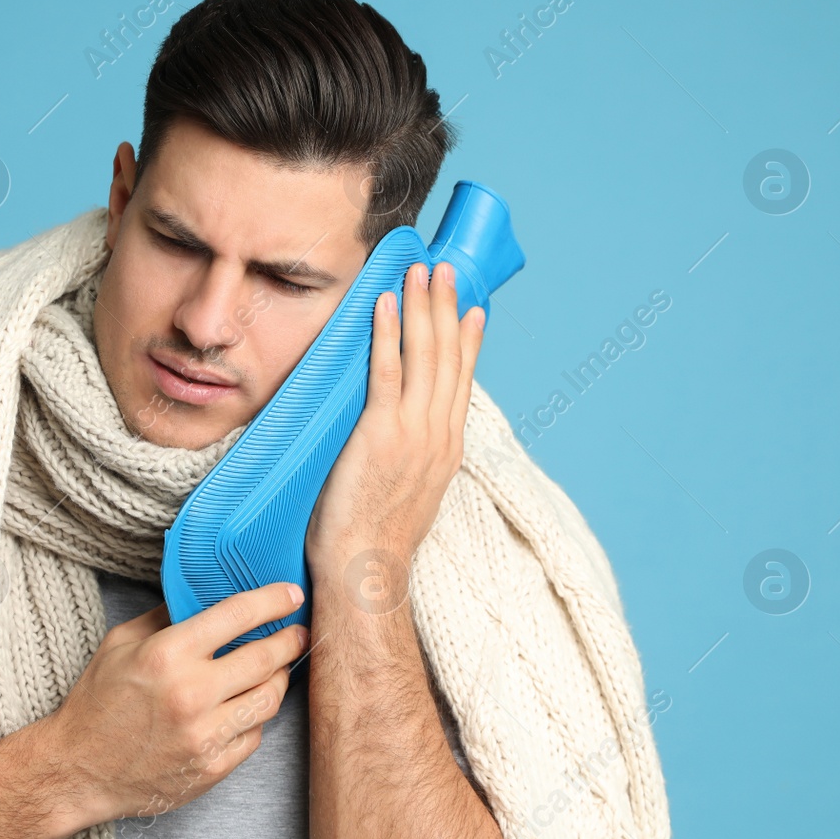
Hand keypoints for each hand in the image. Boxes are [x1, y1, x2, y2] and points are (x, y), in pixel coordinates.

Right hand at [39, 582, 307, 827]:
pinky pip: (254, 735)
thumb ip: (165, 616)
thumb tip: (204, 594)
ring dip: (280, 679)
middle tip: (298, 633)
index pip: (238, 615)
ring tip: (277, 669)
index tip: (292, 595)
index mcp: (168, 654)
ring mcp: (206, 735)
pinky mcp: (213, 767)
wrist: (79, 770)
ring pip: (270, 699)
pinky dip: (255, 717)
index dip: (273, 600)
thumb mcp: (120, 643)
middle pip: (267, 658)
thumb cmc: (97, 702)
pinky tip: (246, 706)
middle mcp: (192, 694)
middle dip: (291, 640)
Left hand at [304, 259, 484, 586]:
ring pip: (424, 356)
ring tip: (418, 272)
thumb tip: (406, 439)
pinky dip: (386, 335)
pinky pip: (386, 373)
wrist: (367, 569)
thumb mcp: (412, 492)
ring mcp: (414, 432)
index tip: (471, 308)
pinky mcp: (381, 433)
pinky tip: (382, 305)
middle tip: (443, 269)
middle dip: (445, 307)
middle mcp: (439, 434)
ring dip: (421, 308)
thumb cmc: (377, 539)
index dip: (468, 341)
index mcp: (448, 447)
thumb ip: (415, 458)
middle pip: (448, 357)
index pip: (462, 381)